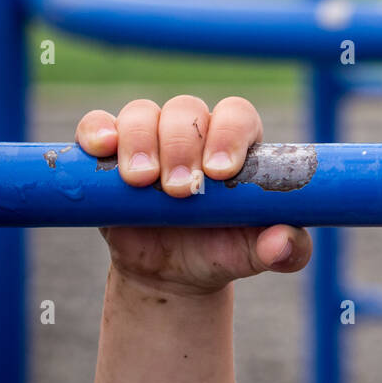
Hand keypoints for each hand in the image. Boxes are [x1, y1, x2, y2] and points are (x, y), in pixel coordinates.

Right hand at [76, 94, 311, 295]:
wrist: (173, 273)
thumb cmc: (222, 250)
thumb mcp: (256, 253)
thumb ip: (285, 249)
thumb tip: (283, 242)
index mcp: (236, 143)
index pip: (237, 115)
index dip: (229, 134)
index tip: (220, 172)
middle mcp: (194, 132)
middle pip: (186, 110)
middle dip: (182, 147)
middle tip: (181, 191)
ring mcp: (149, 138)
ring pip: (142, 113)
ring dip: (140, 141)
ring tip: (142, 181)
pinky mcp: (109, 155)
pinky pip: (98, 124)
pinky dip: (96, 130)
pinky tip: (101, 148)